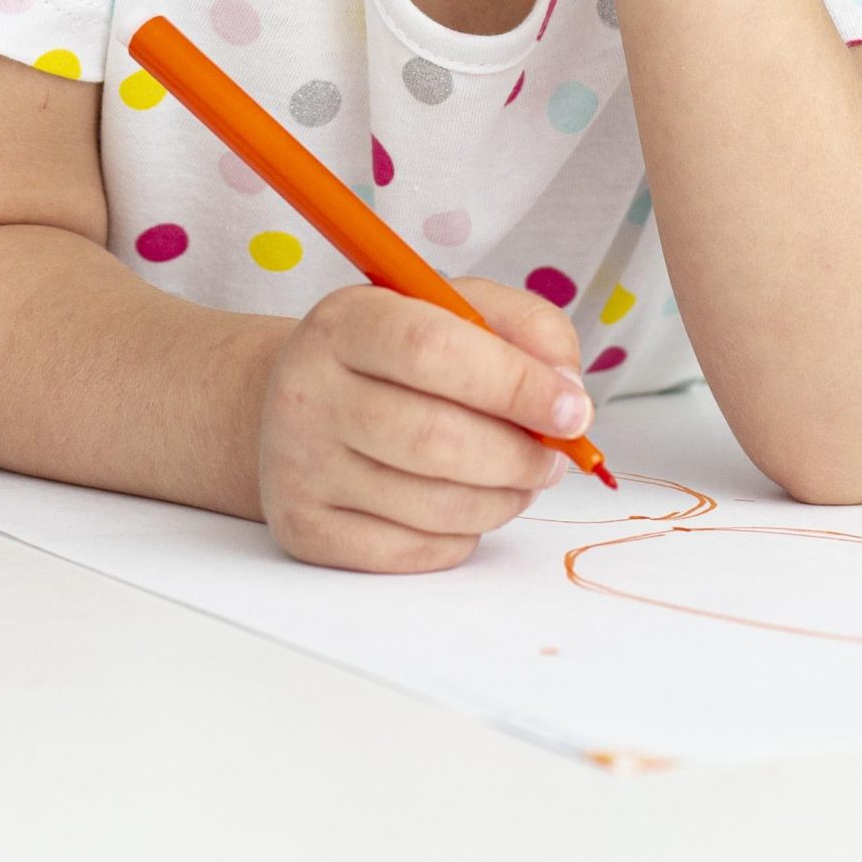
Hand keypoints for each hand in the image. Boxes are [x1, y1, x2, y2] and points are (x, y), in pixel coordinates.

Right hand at [256, 277, 591, 571]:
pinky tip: (465, 502)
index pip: (434, 351)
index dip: (516, 384)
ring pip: (434, 505)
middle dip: (520, 455)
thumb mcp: (451, 310)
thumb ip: (524, 329)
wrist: (289, 404)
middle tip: (555, 456)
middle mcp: (308, 392)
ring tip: (518, 477)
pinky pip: (417, 550)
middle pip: (437, 439)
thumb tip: (568, 392)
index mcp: (344, 322)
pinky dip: (464, 533)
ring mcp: (300, 467)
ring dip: (503, 498)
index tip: (573, 409)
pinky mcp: (308, 529)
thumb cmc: (390, 357)